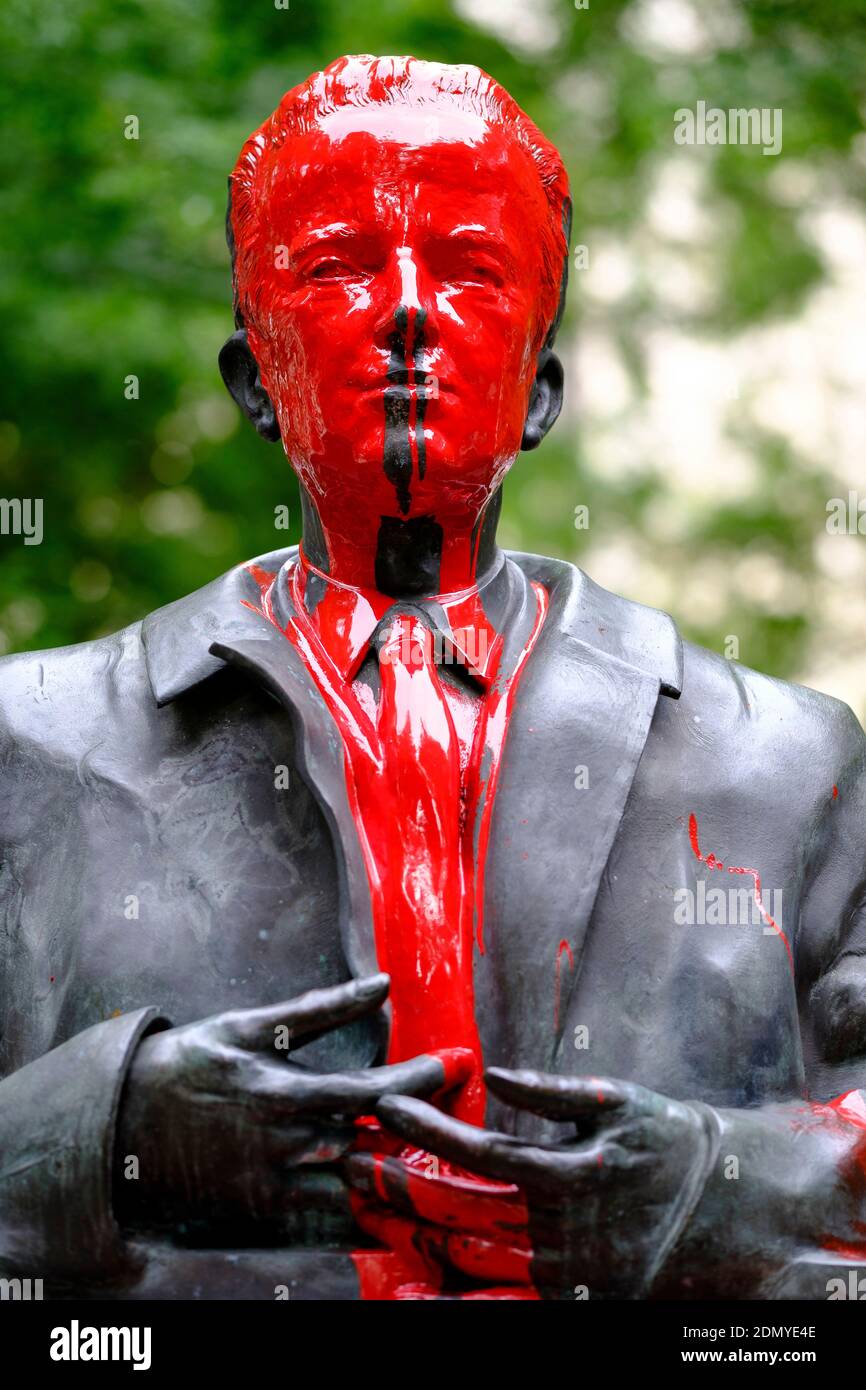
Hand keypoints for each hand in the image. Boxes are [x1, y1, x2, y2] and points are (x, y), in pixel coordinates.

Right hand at [114, 974, 471, 1240]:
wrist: (118, 1125)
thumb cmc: (186, 1063)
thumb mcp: (247, 1027)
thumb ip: (319, 1009)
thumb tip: (382, 982)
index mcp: (283, 1094)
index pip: (372, 1093)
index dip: (421, 1080)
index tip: (458, 1063)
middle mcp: (284, 1147)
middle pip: (376, 1147)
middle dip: (428, 1132)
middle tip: (469, 1116)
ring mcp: (273, 1189)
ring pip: (356, 1194)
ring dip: (404, 1178)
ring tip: (450, 1160)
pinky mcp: (261, 1217)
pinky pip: (326, 1226)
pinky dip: (366, 1216)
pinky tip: (400, 1205)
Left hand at [372, 1070, 716, 1298]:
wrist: (732, 1211)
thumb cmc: (674, 1142)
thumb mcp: (624, 1104)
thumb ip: (556, 1093)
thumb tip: (497, 1075)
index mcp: (569, 1173)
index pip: (479, 1150)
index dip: (426, 1128)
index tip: (382, 1105)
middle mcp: (561, 1230)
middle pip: (459, 1210)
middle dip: (397, 1185)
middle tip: (347, 1163)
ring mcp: (565, 1273)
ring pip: (471, 1260)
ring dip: (413, 1237)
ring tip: (364, 1213)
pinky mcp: (573, 1300)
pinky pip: (504, 1307)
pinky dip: (458, 1302)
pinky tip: (413, 1291)